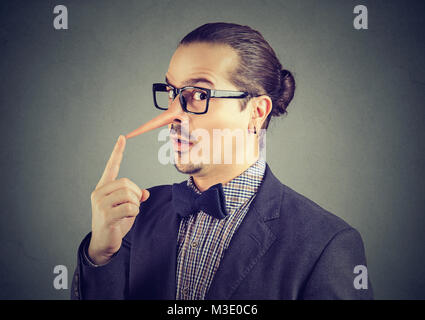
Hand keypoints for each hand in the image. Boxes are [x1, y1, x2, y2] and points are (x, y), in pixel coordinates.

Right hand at [88, 135, 149, 264]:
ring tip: (129, 212)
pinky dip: (134, 212)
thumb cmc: (115, 222)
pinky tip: (127, 217)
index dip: (117, 152)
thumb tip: (145, 193)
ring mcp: (100, 204)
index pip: (111, 166)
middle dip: (136, 194)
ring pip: (129, 195)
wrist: (103, 243)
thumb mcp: (126, 207)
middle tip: (134, 205)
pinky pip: (130, 207)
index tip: (122, 138)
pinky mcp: (106, 215)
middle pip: (127, 183)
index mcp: (103, 188)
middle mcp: (99, 193)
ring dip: (136, 205)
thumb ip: (134, 197)